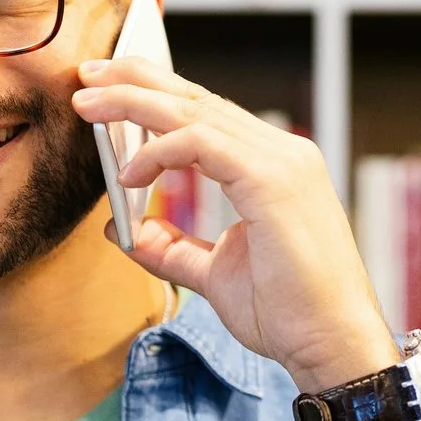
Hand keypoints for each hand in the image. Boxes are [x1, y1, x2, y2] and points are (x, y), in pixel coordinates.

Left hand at [74, 56, 400, 393]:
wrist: (332, 345)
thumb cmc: (289, 314)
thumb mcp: (215, 274)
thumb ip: (173, 248)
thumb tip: (125, 230)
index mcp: (275, 168)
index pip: (209, 115)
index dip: (155, 97)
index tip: (106, 96)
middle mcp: (283, 154)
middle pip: (199, 99)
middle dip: (137, 81)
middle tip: (88, 75)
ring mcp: (282, 162)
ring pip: (196, 111)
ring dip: (135, 103)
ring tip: (88, 104)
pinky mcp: (273, 180)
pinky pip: (202, 144)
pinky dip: (158, 152)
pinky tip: (129, 174)